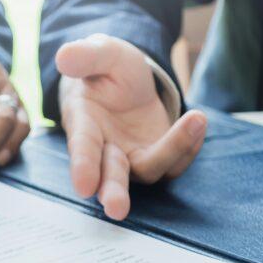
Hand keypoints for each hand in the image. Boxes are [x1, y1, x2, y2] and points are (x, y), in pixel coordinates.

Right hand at [56, 34, 207, 219]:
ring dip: (172, 151)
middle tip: (116, 209)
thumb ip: (86, 56)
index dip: (82, 167)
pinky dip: (188, 146)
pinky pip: (175, 163)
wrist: (125, 79)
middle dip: (113, 192)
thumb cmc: (106, 70)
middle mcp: (106, 149)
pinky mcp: (157, 157)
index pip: (82, 149)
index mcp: (84, 124)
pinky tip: (197, 122)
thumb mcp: (101, 52)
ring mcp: (133, 157)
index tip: (84, 186)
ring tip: (197, 119)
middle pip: (111, 176)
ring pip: (149, 169)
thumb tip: (65, 56)